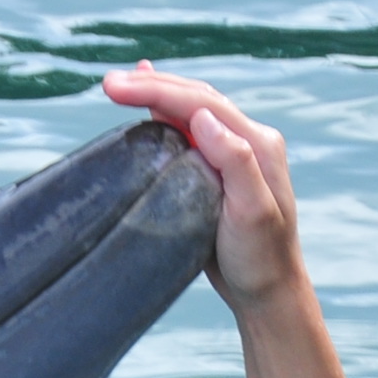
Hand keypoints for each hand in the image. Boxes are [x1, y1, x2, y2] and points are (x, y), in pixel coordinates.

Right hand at [101, 63, 308, 316]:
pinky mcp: (218, 169)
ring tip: (121, 84)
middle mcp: (248, 141)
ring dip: (157, 93)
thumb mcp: (252, 213)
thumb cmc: (261, 259)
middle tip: (108, 84)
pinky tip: (151, 100)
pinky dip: (167, 111)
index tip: (117, 89)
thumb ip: (235, 162)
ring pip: (191, 110)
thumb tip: (202, 119)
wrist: (268, 292)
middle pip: (196, 98)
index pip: (202, 104)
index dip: (158, 91)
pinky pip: (189, 130)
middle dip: (151, 85)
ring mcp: (234, 154)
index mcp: (258, 145)